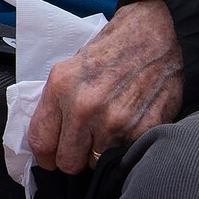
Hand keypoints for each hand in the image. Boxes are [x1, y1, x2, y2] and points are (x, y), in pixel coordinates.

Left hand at [25, 0, 183, 175]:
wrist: (157, 34)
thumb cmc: (114, 49)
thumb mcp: (71, 68)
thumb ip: (57, 103)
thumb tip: (49, 138)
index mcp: (61, 88)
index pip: (41, 142)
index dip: (44, 157)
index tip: (50, 159)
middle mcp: (85, 107)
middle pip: (68, 163)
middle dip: (74, 158)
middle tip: (84, 145)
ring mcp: (116, 121)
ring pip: (97, 163)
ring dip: (102, 152)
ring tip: (111, 128)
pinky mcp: (143, 129)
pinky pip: (126, 155)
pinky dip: (127, 147)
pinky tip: (130, 125)